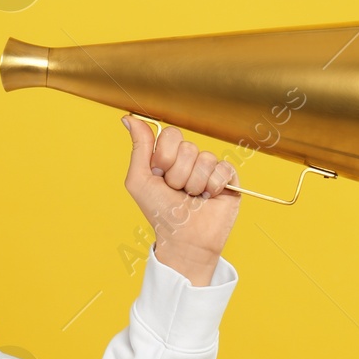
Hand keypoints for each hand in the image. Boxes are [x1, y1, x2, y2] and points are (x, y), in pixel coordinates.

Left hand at [122, 116, 239, 283]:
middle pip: (188, 147)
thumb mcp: (140, 180)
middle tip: (177, 191)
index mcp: (170, 156)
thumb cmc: (160, 213)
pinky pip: (223, 168)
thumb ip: (138, 147)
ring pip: (205, 158)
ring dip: (195, 183)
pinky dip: (213, 186)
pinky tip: (209, 198)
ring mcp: (210, 168)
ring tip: (193, 197)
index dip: (164, 156)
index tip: (160, 175)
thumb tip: (128, 118)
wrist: (183, 240)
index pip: (171, 135)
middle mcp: (190, 159)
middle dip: (178, 174)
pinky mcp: (229, 178)